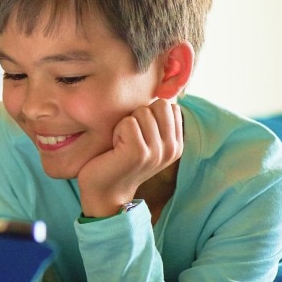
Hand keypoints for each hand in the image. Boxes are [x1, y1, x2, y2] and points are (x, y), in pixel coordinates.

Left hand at [77, 99, 182, 216]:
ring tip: (121, 145)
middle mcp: (172, 148)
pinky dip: (117, 132)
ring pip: (142, 112)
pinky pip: (128, 122)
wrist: (105, 191)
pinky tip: (115, 149)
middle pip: (159, 105)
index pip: (169, 105)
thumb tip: (162, 90)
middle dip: (139, 115)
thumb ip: (157, 119)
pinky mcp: (139, 153)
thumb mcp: (145, 138)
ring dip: (125, 124)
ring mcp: (158, 152)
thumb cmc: (119, 159)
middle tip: (129, 138)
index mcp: (176, 144)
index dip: (148, 113)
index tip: (139, 134)